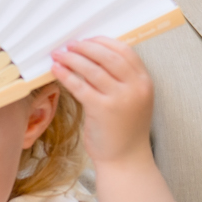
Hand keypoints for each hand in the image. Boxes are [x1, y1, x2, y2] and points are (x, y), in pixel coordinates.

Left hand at [49, 38, 151, 165]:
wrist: (126, 160)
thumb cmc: (125, 130)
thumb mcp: (132, 99)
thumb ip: (120, 79)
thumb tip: (92, 55)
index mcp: (144, 82)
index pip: (124, 51)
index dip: (103, 42)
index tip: (87, 40)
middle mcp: (135, 88)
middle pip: (108, 56)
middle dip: (85, 47)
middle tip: (69, 45)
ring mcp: (120, 99)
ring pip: (92, 69)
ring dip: (72, 58)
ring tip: (59, 55)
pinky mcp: (102, 110)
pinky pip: (81, 86)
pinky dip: (66, 75)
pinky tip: (57, 70)